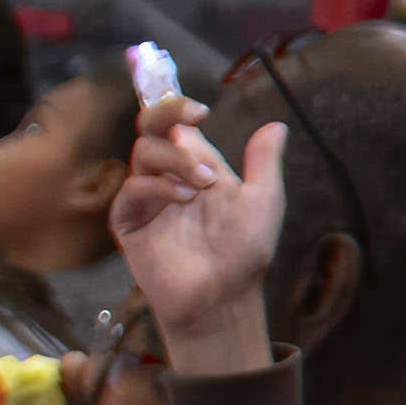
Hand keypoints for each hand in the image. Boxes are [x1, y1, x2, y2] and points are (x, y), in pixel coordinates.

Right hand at [119, 93, 292, 363]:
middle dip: (167, 111)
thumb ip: (265, 163)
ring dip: (176, 159)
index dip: (179, 107)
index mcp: (198, 165)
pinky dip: (158, 188)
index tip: (202, 110)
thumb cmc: (244, 253)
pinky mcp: (129, 222)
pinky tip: (184, 200)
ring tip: (205, 183)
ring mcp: (147, 198)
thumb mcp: (264, 201)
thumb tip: (276, 125)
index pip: (178, 124)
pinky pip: (132, 189)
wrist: (222, 297)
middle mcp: (169, 176)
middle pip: (151, 127)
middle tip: (193, 116)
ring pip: (144, 152)